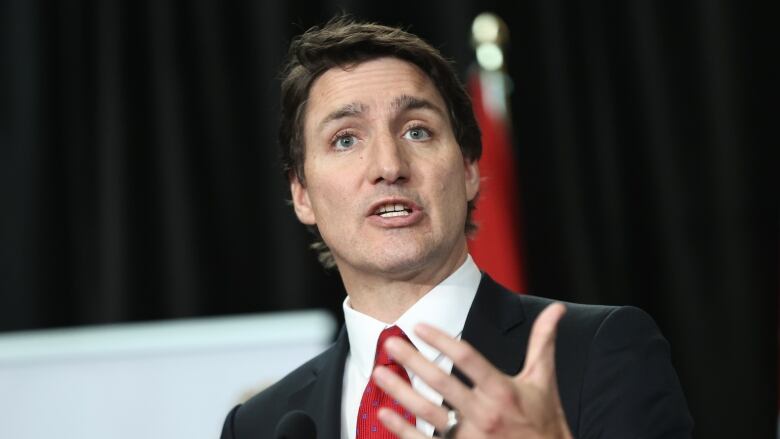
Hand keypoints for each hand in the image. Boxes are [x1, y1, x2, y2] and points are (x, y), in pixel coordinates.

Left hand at [372, 302, 571, 438]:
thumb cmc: (545, 423)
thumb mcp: (543, 382)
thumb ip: (542, 344)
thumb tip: (556, 309)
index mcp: (503, 391)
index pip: (468, 359)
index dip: (443, 340)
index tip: (420, 325)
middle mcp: (485, 413)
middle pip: (442, 383)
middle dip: (413, 361)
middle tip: (390, 343)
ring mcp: (471, 437)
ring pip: (428, 412)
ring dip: (401, 392)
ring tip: (379, 373)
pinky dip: (402, 429)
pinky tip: (384, 414)